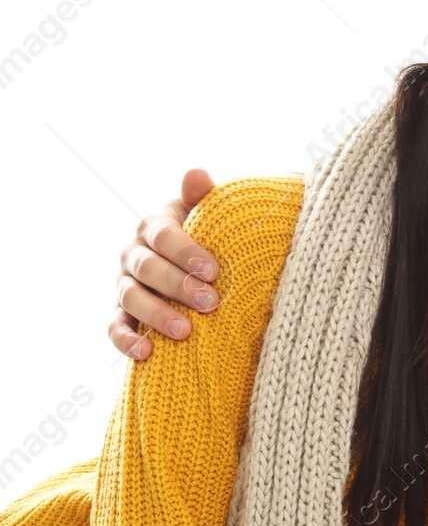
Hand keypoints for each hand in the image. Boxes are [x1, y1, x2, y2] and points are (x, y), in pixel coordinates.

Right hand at [109, 169, 219, 358]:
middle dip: (178, 286)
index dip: (186, 252)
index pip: (164, 236)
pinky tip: (146, 353)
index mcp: (153, 226)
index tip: (213, 270)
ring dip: (156, 314)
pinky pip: (115, 326)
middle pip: (148, 269)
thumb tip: (196, 173)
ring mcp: (123, 283)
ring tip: (185, 331)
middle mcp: (133, 253)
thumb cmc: (205, 233)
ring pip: (131, 298)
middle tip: (211, 302)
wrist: (194, 261)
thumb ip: (200, 196)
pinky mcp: (120, 312)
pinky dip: (126, 340)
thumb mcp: (205, 212)